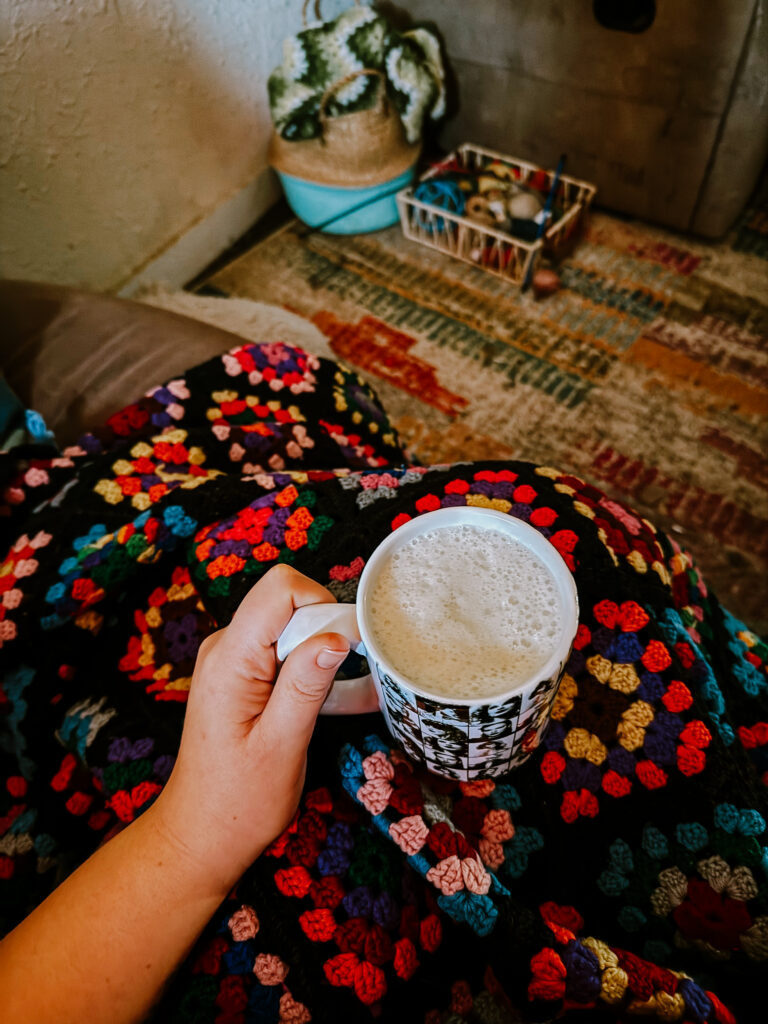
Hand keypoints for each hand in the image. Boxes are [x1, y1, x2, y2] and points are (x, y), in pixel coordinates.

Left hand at [149, 564, 348, 896]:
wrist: (201, 834)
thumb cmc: (238, 802)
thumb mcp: (282, 745)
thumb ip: (307, 685)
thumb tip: (337, 635)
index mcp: (230, 659)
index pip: (281, 590)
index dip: (323, 606)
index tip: (349, 647)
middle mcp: (226, 648)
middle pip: (290, 604)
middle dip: (327, 632)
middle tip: (346, 682)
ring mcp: (233, 660)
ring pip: (292, 627)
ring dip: (323, 655)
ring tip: (345, 698)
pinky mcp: (243, 675)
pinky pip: (284, 652)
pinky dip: (312, 670)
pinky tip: (334, 702)